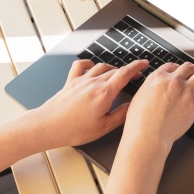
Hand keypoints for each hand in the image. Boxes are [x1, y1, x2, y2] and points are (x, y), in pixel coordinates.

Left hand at [34, 59, 148, 147]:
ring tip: (117, 74)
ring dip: (112, 68)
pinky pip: (81, 66)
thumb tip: (132, 106)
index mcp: (104, 93)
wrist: (48, 126)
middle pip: (115, 70)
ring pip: (101, 67)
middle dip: (128, 70)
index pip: (125, 74)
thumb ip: (121, 115)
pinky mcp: (70, 82)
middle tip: (135, 75)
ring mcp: (81, 80)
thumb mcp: (103, 127)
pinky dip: (89, 64)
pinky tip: (92, 67)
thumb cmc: (74, 129)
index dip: (137, 67)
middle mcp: (93, 83)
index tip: (145, 64)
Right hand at [124, 62, 193, 150]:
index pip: (172, 65)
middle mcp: (173, 81)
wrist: (149, 135)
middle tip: (192, 76)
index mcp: (158, 77)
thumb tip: (158, 86)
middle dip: (191, 71)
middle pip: (189, 67)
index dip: (177, 69)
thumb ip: (152, 86)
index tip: (179, 73)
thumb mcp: (140, 95)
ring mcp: (185, 91)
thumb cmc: (140, 120)